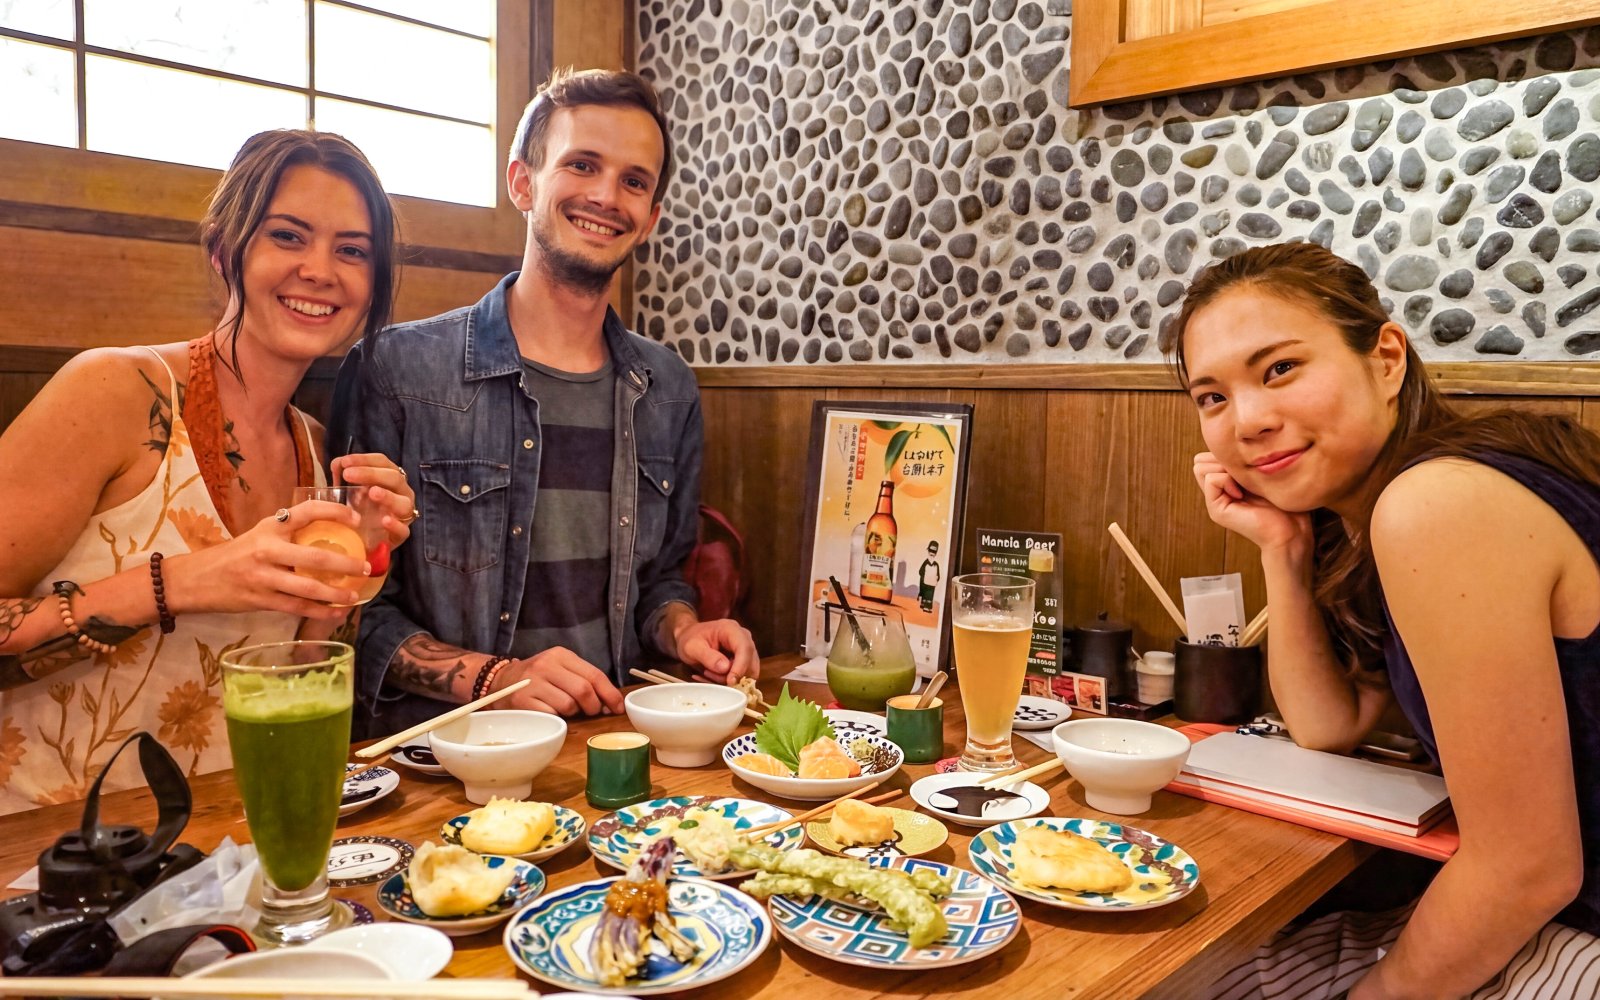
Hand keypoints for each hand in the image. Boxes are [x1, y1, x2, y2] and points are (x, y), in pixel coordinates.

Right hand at [162, 500, 365, 620]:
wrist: (194, 579)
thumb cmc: (235, 555)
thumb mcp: (259, 535)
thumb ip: (288, 534)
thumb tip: (330, 534)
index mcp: (269, 527)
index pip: (307, 512)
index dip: (335, 512)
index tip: (357, 518)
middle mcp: (267, 549)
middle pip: (315, 556)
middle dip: (346, 563)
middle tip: (366, 566)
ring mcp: (263, 576)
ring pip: (308, 587)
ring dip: (336, 593)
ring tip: (355, 595)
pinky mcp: (259, 600)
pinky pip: (296, 607)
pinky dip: (319, 611)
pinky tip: (336, 612)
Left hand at [332, 453, 416, 547]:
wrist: (360, 540)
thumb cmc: (358, 509)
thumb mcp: (348, 490)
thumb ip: (343, 476)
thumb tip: (338, 464)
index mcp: (389, 478)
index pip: (382, 462)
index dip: (364, 459)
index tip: (345, 462)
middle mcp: (401, 493)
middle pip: (394, 478)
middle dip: (371, 473)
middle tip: (348, 474)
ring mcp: (403, 514)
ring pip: (404, 503)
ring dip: (389, 496)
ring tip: (372, 492)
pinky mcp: (400, 535)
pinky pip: (403, 530)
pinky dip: (396, 525)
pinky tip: (385, 520)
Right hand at [496, 647, 624, 715]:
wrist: (499, 681)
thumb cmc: (537, 678)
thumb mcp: (559, 669)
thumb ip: (584, 681)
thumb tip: (610, 704)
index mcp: (560, 655)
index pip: (594, 675)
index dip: (610, 694)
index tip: (618, 708)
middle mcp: (546, 666)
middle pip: (584, 690)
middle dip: (594, 706)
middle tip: (592, 712)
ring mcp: (532, 683)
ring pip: (569, 706)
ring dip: (573, 714)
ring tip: (565, 710)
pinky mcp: (522, 702)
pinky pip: (551, 716)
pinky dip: (557, 719)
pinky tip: (551, 713)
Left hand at [675, 618, 759, 685]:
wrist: (690, 637)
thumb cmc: (690, 639)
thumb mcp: (692, 647)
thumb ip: (708, 656)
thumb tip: (725, 668)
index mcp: (732, 629)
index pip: (745, 648)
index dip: (740, 667)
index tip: (730, 681)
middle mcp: (744, 638)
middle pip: (750, 662)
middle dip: (731, 675)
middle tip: (708, 673)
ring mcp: (746, 649)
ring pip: (748, 672)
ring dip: (728, 679)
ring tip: (708, 672)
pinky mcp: (744, 660)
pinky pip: (743, 676)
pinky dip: (727, 681)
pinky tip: (712, 675)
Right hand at [1193, 451, 1311, 552]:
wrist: (1290, 530)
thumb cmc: (1284, 502)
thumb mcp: (1262, 474)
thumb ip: (1245, 463)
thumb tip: (1233, 444)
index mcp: (1225, 483)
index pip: (1206, 457)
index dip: (1223, 454)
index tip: (1247, 464)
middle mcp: (1217, 492)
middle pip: (1199, 461)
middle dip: (1219, 458)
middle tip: (1243, 472)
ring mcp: (1214, 502)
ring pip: (1200, 467)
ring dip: (1223, 467)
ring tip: (1242, 481)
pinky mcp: (1216, 510)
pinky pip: (1211, 479)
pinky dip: (1226, 479)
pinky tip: (1242, 492)